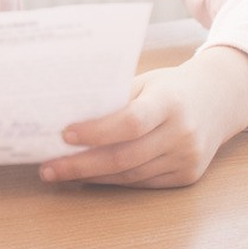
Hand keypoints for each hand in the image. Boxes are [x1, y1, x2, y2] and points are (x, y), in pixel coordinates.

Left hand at [41, 46, 247, 187]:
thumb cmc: (169, 89)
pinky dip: (112, 180)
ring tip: (59, 173)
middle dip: (81, 165)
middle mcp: (182, 133)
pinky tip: (88, 176)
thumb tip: (62, 114)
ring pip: (130, 174)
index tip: (64, 135)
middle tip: (48, 168)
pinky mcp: (187, 175)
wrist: (216, 102)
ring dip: (91, 176)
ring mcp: (187, 157)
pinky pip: (141, 182)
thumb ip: (112, 99)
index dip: (96, 132)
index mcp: (170, 103)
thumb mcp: (145, 83)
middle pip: (125, 156)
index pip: (130, 122)